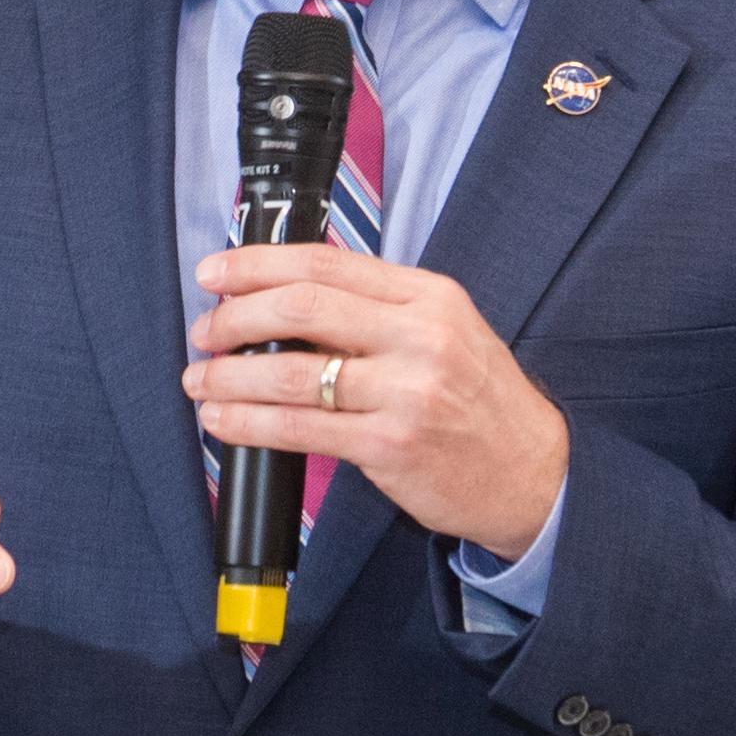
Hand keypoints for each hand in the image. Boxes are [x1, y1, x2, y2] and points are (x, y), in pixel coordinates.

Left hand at [187, 245, 568, 559]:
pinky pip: (301, 429)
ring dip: (230, 374)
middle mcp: (420, 336)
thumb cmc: (480, 401)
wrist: (535, 474)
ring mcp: (407, 392)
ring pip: (292, 372)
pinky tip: (224, 420)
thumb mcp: (445, 330)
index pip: (327, 262)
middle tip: (204, 329)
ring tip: (200, 379)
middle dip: (235, 315)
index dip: (257, 262)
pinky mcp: (391, 446)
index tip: (215, 270)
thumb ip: (377, 309)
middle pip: (302, 306)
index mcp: (428, 295)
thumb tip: (283, 297)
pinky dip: (249, 422)